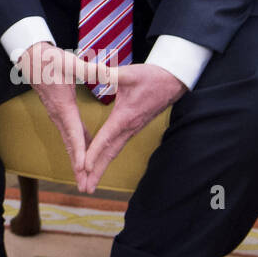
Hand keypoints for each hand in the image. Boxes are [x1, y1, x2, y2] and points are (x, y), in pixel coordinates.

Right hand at [15, 42, 93, 191]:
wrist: (31, 58)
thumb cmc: (50, 59)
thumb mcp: (69, 63)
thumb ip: (87, 68)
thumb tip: (104, 70)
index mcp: (63, 106)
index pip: (73, 132)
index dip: (79, 151)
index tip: (84, 167)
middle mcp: (59, 115)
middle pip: (70, 145)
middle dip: (78, 167)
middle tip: (85, 186)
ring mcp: (57, 115)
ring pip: (69, 142)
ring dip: (76, 161)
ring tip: (84, 179)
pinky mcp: (58, 113)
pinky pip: (69, 134)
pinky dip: (75, 148)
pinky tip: (84, 153)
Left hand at [81, 64, 185, 193]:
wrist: (173, 81)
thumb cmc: (151, 77)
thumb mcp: (127, 73)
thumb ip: (105, 73)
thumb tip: (87, 68)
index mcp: (125, 117)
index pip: (106, 138)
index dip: (94, 152)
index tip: (84, 167)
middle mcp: (128, 128)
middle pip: (109, 154)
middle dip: (96, 172)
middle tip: (84, 188)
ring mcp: (131, 130)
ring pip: (113, 152)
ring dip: (100, 168)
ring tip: (89, 184)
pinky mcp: (132, 128)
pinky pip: (117, 147)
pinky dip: (106, 158)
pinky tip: (99, 164)